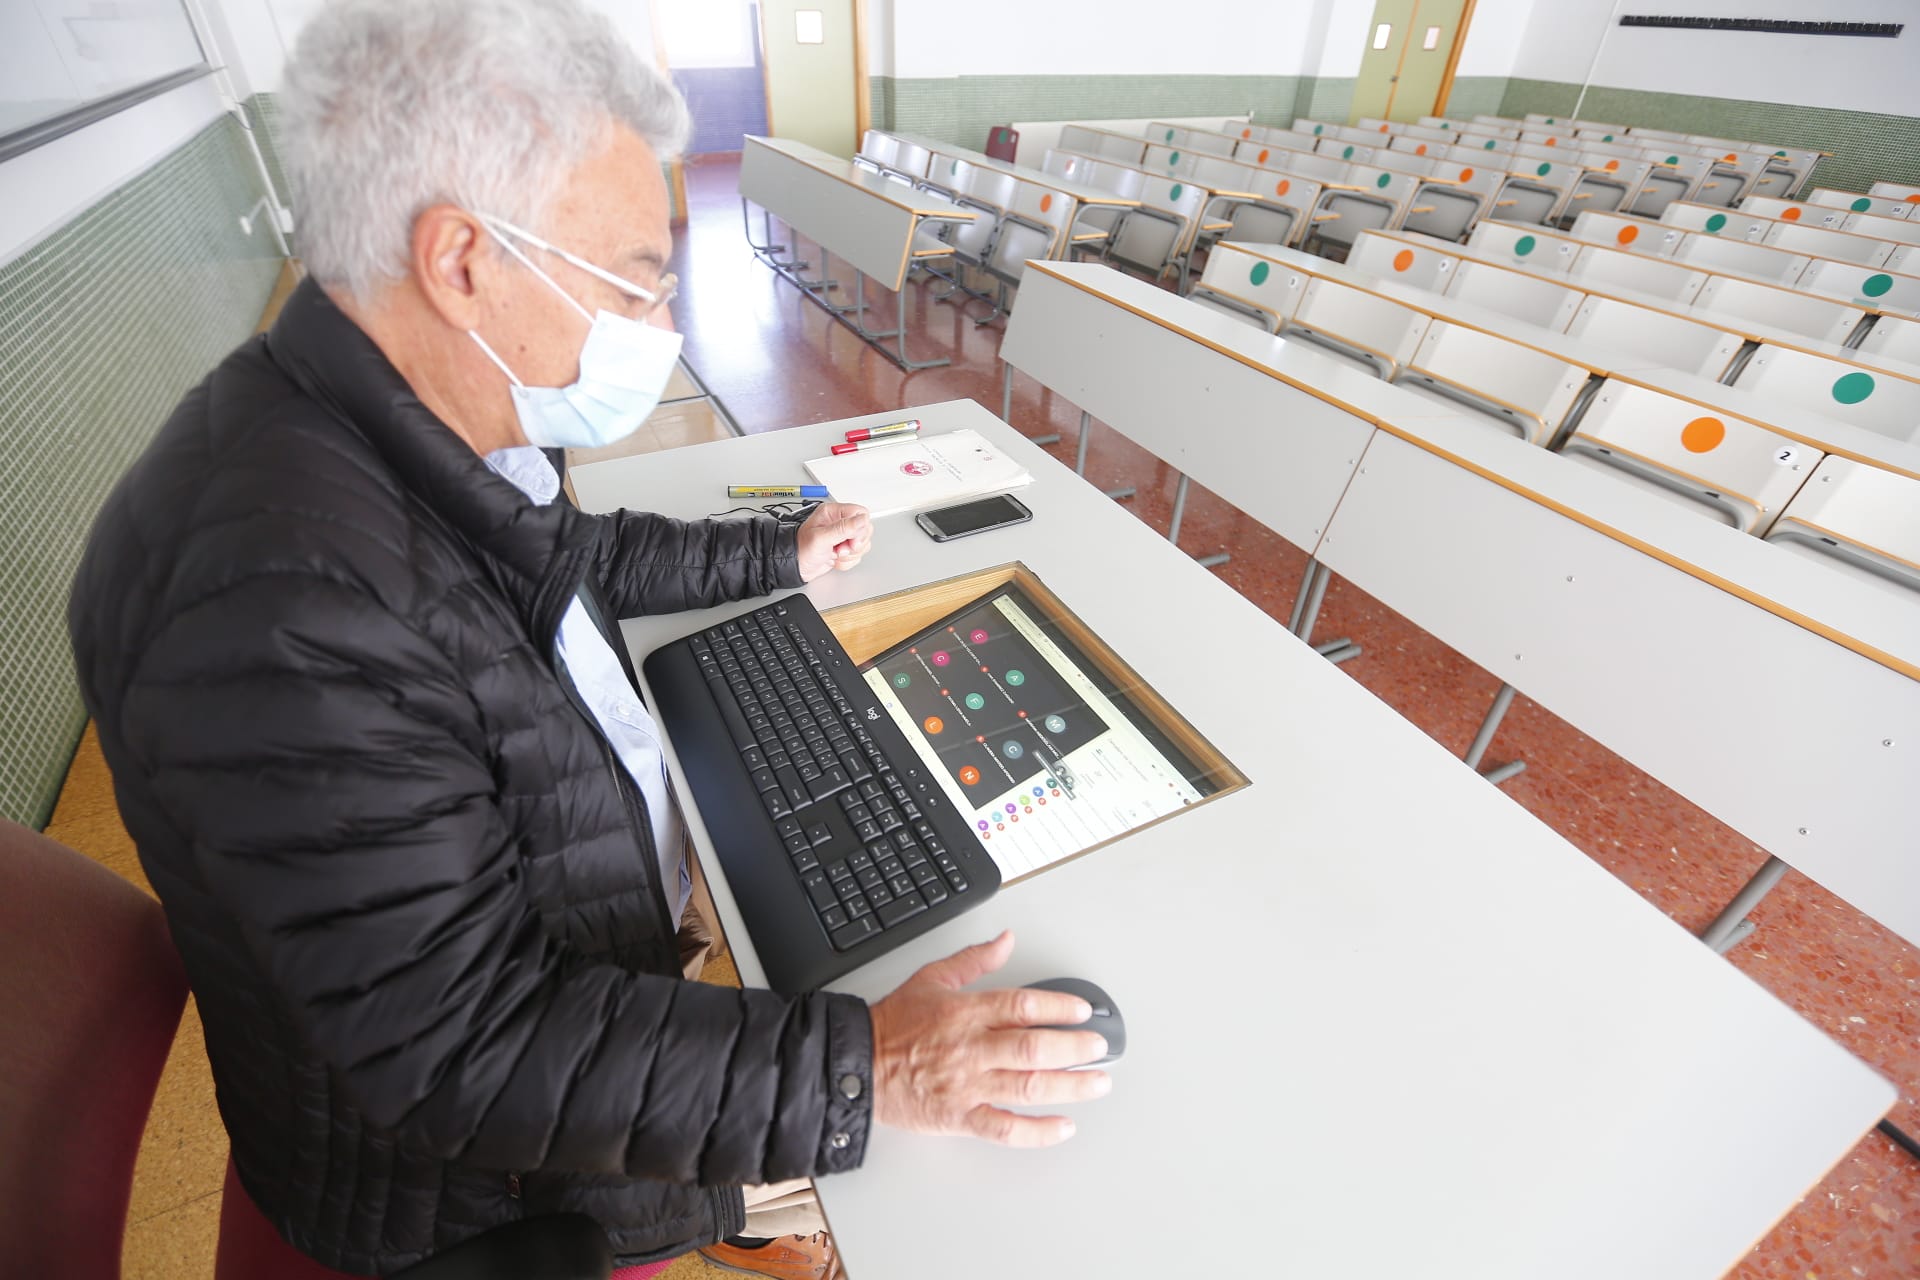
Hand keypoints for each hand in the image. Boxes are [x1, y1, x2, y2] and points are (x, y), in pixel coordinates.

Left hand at [795, 501, 872, 581]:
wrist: (795, 567)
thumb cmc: (801, 549)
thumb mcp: (821, 537)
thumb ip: (843, 528)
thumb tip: (862, 520)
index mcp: (833, 512)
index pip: (861, 513)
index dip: (861, 528)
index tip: (851, 540)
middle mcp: (839, 522)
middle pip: (865, 530)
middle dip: (855, 544)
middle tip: (840, 549)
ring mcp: (843, 536)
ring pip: (862, 544)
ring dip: (850, 554)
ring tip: (834, 553)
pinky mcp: (844, 548)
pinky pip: (856, 555)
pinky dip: (847, 561)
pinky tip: (834, 559)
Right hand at [869, 931, 1110, 1147]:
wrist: (856, 1064)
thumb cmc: (893, 1024)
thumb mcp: (932, 978)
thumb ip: (974, 960)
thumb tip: (1006, 940)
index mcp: (965, 1012)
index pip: (1022, 1005)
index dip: (1058, 1006)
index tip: (1082, 1010)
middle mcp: (970, 1049)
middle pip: (1033, 1048)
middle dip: (1074, 1048)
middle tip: (1098, 1047)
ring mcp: (967, 1086)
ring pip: (1027, 1087)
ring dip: (1069, 1086)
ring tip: (1097, 1084)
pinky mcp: (958, 1117)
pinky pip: (1004, 1129)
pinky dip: (1036, 1131)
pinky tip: (1062, 1126)